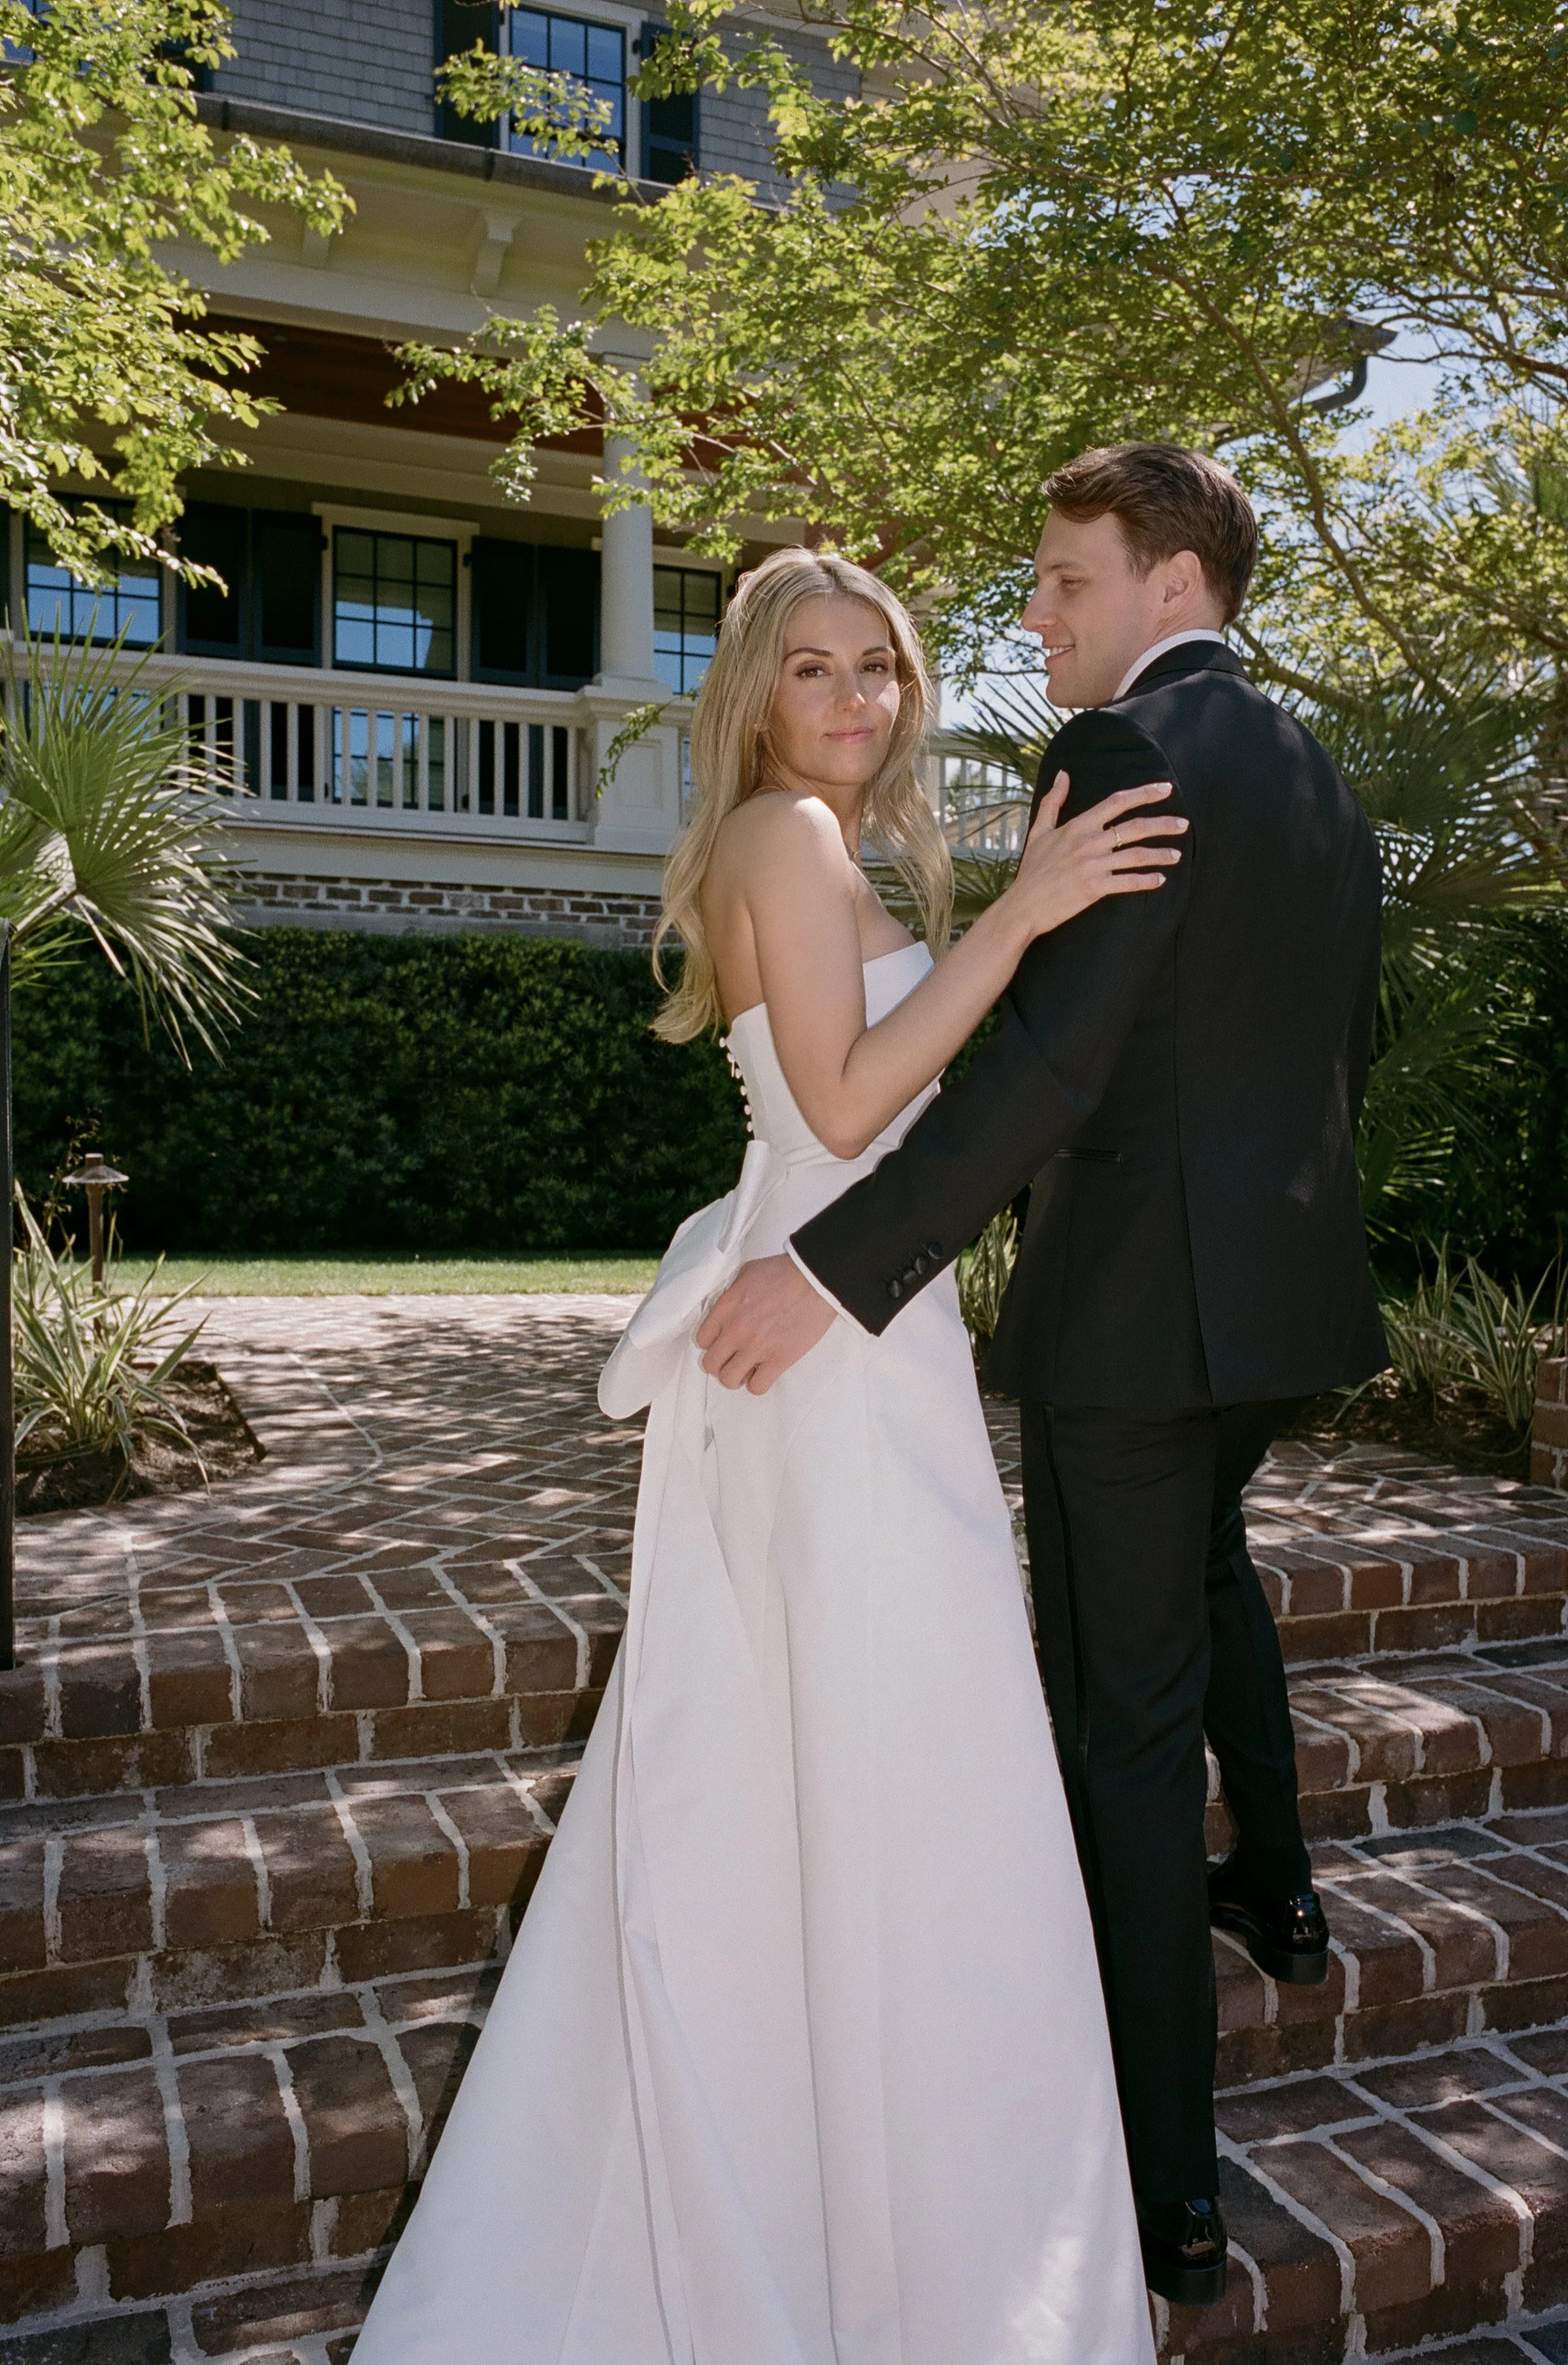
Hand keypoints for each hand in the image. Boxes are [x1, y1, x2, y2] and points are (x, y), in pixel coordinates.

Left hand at [695, 1253, 836, 1392]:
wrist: (815, 1279)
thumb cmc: (784, 1271)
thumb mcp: (747, 1273)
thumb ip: (731, 1294)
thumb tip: (727, 1307)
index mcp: (726, 1307)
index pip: (702, 1340)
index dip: (714, 1343)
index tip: (725, 1342)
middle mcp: (736, 1330)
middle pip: (711, 1364)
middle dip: (722, 1363)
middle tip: (736, 1357)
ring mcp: (756, 1347)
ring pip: (729, 1379)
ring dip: (738, 1376)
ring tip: (750, 1367)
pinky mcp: (778, 1359)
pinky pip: (757, 1387)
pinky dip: (759, 1383)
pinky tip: (766, 1371)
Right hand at [1006, 773, 1186, 940]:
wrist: (1023, 906)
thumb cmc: (1032, 870)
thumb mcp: (1040, 831)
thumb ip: (1054, 801)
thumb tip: (1063, 774)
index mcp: (1078, 825)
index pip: (1117, 802)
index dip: (1144, 793)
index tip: (1165, 789)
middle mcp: (1088, 842)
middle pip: (1135, 827)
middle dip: (1163, 824)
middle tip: (1183, 823)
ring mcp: (1093, 865)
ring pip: (1136, 855)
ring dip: (1160, 855)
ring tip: (1177, 855)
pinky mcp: (1095, 888)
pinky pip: (1128, 882)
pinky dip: (1146, 881)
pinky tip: (1160, 880)